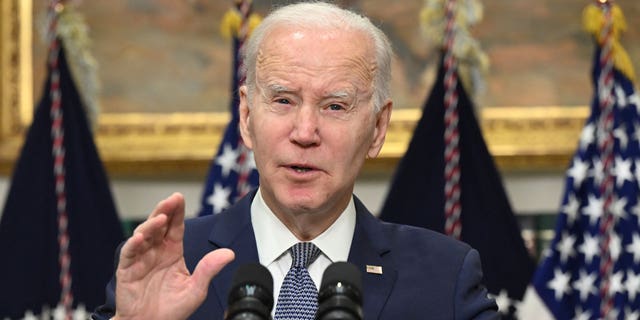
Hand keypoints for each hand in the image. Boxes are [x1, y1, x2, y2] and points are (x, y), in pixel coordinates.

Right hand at [113, 193, 234, 319]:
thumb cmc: (172, 309)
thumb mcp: (196, 289)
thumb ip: (209, 269)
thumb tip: (229, 253)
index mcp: (172, 252)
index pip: (175, 226)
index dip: (177, 212)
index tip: (180, 197)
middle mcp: (156, 251)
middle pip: (159, 224)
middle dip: (164, 210)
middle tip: (171, 199)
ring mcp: (141, 258)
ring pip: (144, 234)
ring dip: (151, 224)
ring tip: (161, 218)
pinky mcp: (127, 270)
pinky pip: (129, 253)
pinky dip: (134, 243)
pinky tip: (141, 237)